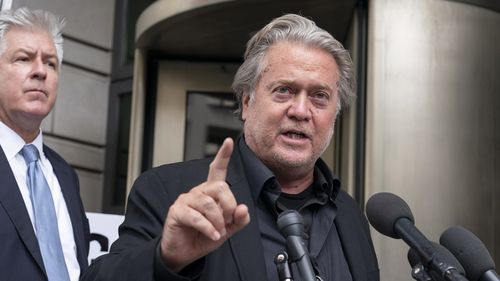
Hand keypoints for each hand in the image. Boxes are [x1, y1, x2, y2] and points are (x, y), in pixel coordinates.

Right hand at [160, 138, 249, 271]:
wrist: (184, 254)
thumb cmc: (204, 237)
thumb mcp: (227, 230)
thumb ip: (238, 220)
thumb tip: (243, 208)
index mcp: (210, 193)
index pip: (217, 170)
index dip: (223, 156)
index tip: (228, 142)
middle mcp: (198, 192)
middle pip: (220, 188)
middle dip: (228, 207)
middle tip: (226, 223)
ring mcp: (186, 200)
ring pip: (208, 204)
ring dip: (218, 221)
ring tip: (218, 233)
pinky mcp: (177, 212)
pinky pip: (197, 217)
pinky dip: (208, 228)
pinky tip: (212, 236)